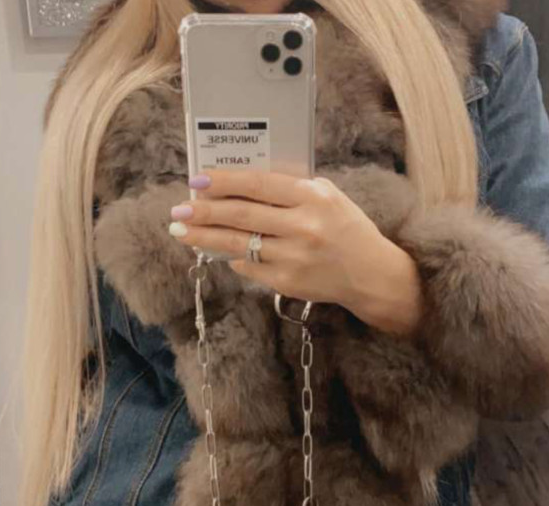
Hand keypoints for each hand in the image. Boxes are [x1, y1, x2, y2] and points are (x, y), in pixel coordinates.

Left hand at [168, 170, 422, 334]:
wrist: (370, 274)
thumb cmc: (347, 229)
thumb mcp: (329, 197)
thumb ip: (292, 189)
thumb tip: (242, 185)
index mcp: (312, 198)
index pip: (258, 185)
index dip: (224, 182)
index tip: (198, 180)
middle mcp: (302, 227)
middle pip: (241, 216)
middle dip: (203, 212)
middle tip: (178, 210)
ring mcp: (293, 258)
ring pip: (238, 245)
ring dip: (204, 238)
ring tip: (181, 231)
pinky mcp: (288, 282)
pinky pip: (249, 267)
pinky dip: (233, 258)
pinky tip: (220, 251)